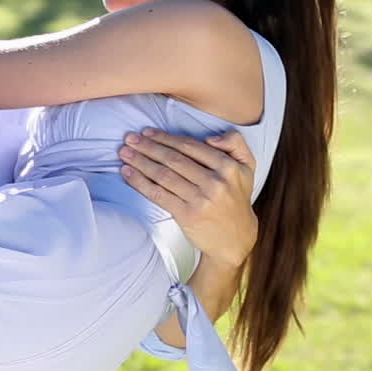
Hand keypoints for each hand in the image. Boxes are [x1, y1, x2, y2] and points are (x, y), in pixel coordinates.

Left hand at [119, 128, 257, 267]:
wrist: (235, 238)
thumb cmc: (236, 197)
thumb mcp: (246, 167)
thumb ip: (235, 142)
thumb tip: (210, 138)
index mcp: (228, 167)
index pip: (190, 147)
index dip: (166, 138)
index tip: (147, 132)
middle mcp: (215, 182)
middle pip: (174, 159)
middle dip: (148, 147)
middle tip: (129, 138)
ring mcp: (200, 200)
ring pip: (164, 175)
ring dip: (140, 161)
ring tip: (124, 152)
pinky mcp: (187, 215)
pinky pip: (159, 194)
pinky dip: (140, 182)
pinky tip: (127, 172)